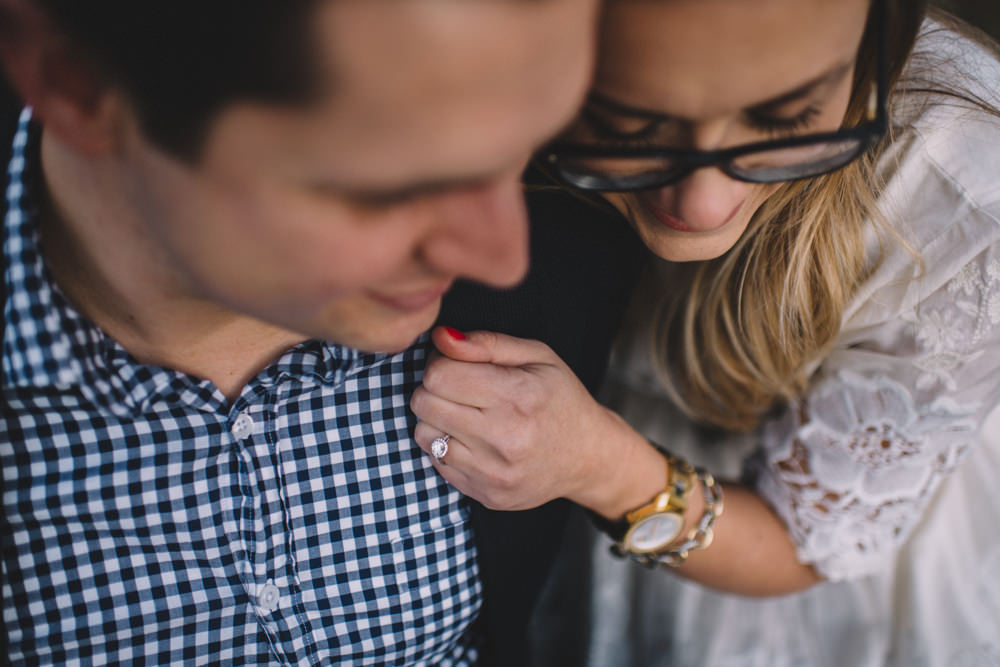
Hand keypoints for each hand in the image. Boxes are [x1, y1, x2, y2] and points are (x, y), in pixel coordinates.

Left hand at [410, 326, 662, 514]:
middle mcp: (505, 437)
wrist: (588, 457)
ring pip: (423, 435)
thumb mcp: (537, 356)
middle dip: (433, 389)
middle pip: (425, 403)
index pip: (439, 375)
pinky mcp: (486, 495)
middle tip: (459, 389)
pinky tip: (473, 440)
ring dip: (436, 420)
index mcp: (518, 395)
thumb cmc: (560, 399)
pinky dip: (446, 447)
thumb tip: (441, 338)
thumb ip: (486, 344)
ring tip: (465, 415)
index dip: (440, 364)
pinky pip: (437, 463)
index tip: (457, 366)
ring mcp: (494, 472)